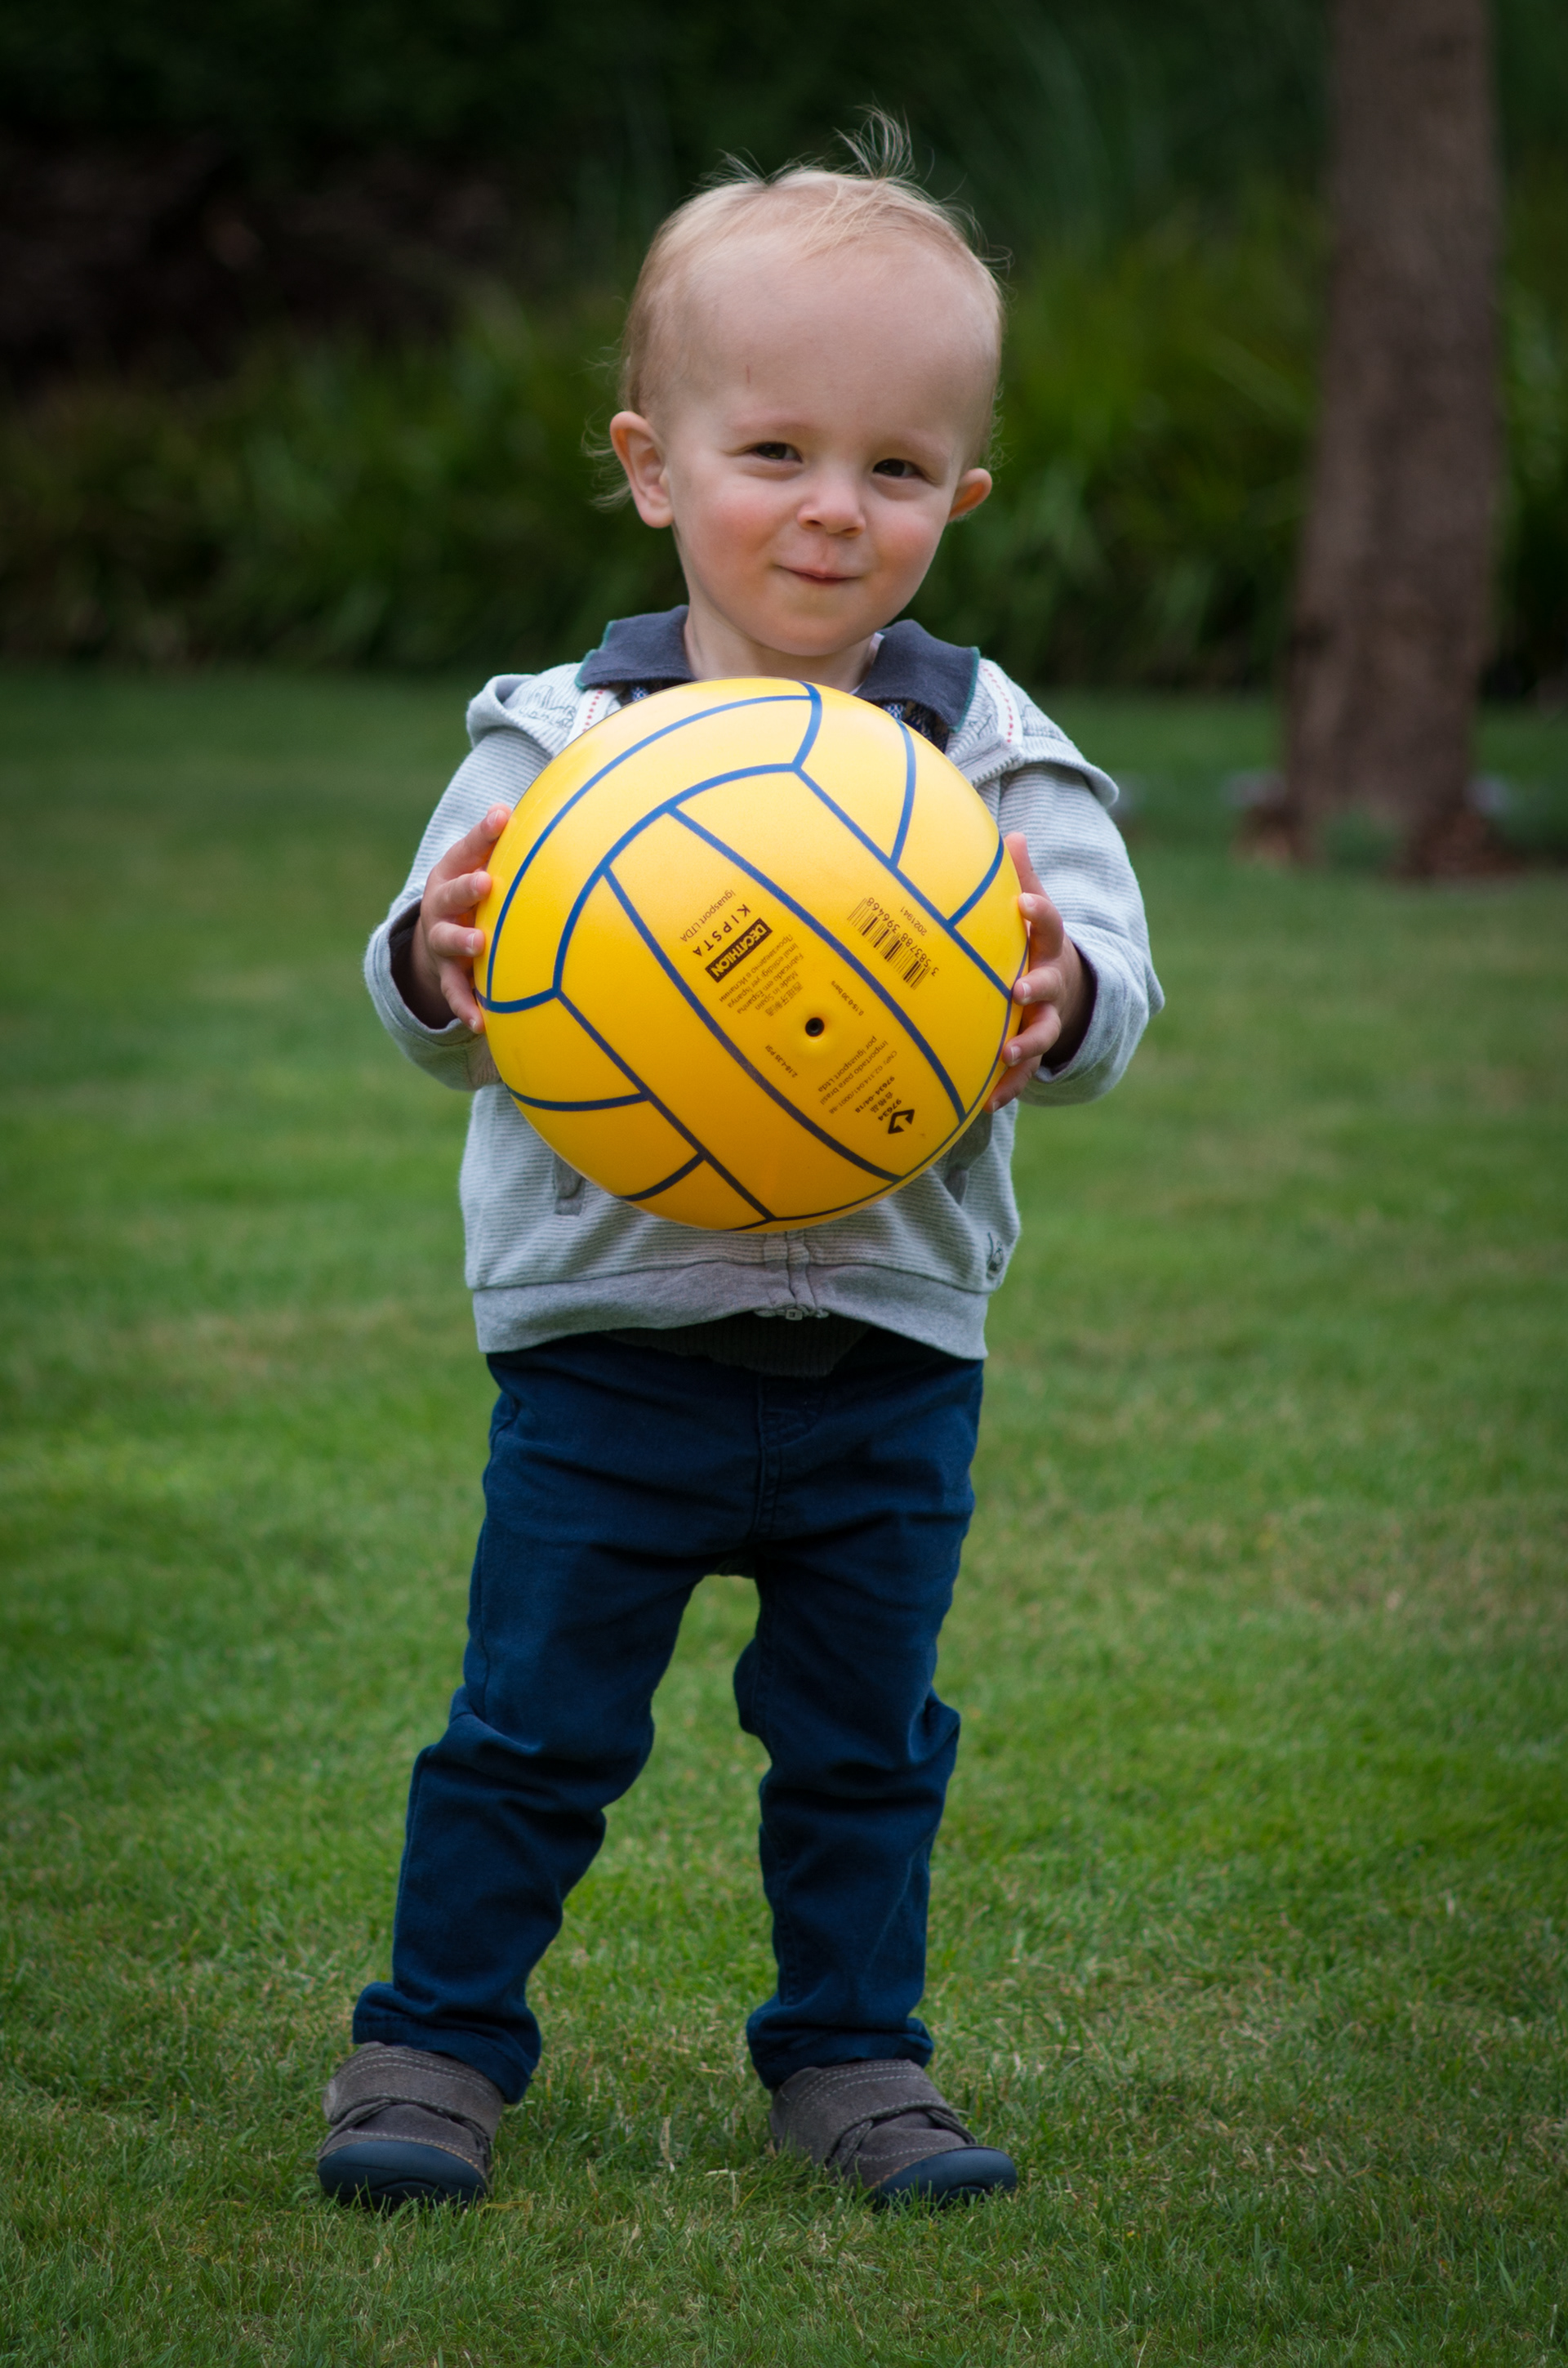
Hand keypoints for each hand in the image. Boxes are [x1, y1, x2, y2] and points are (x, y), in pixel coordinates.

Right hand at [403, 804, 510, 1030]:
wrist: (436, 936)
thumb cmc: (473, 891)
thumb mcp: (480, 865)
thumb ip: (499, 843)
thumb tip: (534, 808)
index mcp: (452, 872)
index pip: (467, 848)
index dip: (483, 833)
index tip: (502, 817)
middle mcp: (441, 905)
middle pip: (449, 893)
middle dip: (466, 888)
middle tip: (485, 883)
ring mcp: (441, 940)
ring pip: (446, 941)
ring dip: (462, 941)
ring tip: (480, 944)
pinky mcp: (447, 974)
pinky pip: (455, 991)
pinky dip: (466, 1006)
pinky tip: (482, 1024)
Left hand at [986, 833, 1090, 1111]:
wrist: (1068, 993)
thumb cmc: (1034, 944)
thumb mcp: (1034, 911)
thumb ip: (1022, 879)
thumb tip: (1011, 833)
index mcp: (1049, 945)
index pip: (1050, 924)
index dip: (1040, 913)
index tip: (1026, 904)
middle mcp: (1051, 982)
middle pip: (1049, 984)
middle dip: (1037, 988)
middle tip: (1019, 991)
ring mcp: (1046, 1018)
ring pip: (1041, 1034)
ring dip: (1025, 1045)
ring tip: (1006, 1055)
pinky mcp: (1034, 1050)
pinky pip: (1023, 1071)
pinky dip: (1007, 1087)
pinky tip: (986, 1103)